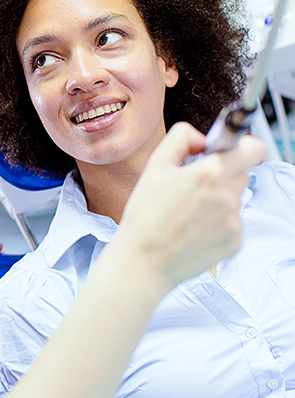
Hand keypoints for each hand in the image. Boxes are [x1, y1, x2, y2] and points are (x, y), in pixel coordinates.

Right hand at [112, 122, 265, 294]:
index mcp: (210, 173)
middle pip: (242, 172)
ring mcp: (233, 221)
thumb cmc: (145, 216)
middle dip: (222, 173)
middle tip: (194, 184)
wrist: (144, 260)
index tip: (228, 150)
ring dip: (218, 198)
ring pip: (235, 198)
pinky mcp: (234, 242)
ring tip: (187, 211)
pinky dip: (216, 222)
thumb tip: (201, 137)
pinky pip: (232, 222)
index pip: (252, 148)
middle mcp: (228, 196)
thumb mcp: (155, 166)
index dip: (242, 145)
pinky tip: (192, 228)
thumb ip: (181, 138)